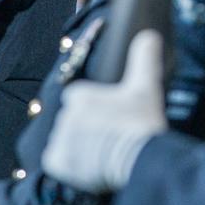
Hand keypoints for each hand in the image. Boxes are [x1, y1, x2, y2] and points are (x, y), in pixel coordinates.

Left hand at [41, 30, 166, 192]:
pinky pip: (58, 163)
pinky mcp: (56, 161)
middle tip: (110, 141)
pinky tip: (89, 169)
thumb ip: (145, 58)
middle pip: (74, 123)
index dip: (95, 110)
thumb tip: (148, 34)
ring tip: (103, 158)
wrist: (137, 158)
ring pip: (66, 143)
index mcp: (80, 94)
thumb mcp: (146, 87)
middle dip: (87, 131)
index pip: (80, 100)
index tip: (111, 120)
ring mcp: (59, 138)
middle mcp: (65, 113)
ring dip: (79, 150)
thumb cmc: (140, 122)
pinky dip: (70, 168)